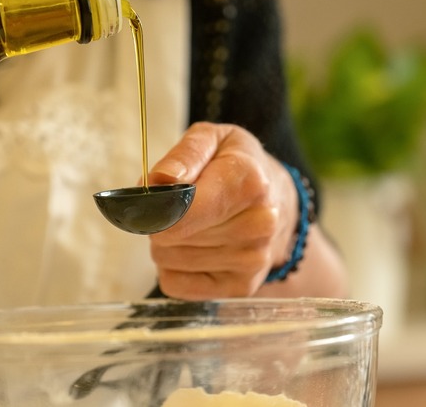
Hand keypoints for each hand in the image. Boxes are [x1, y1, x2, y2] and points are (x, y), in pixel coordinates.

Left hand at [146, 122, 298, 299]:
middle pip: (169, 235)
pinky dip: (173, 268)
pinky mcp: (241, 287)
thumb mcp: (213, 139)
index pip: (184, 209)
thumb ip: (184, 154)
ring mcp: (252, 260)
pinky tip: (195, 249)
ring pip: (167, 259)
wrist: (276, 199)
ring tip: (191, 225)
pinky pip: (174, 283)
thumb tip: (159, 180)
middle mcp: (258, 224)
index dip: (156, 207)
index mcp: (249, 182)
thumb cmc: (235, 165)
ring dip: (167, 243)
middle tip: (180, 207)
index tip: (149, 201)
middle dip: (162, 220)